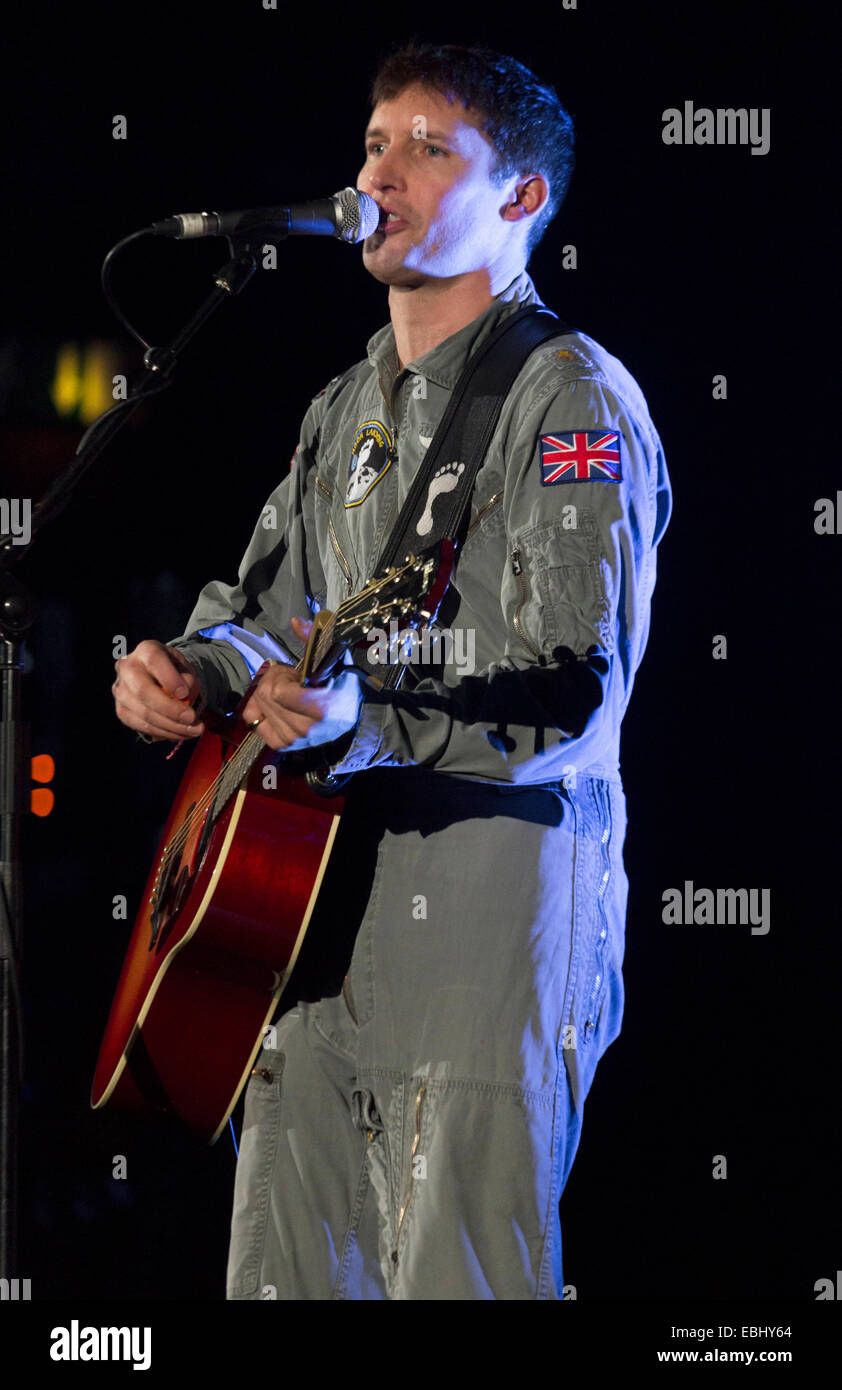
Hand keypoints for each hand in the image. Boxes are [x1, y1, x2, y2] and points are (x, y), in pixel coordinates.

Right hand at [113, 640, 205, 741]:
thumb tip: (183, 696)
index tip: (185, 693)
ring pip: (143, 713)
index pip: (154, 660)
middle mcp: (127, 667)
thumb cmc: (175, 671)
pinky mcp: (121, 710)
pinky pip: (141, 726)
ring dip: (171, 726)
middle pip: (143, 691)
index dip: (169, 678)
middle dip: (170, 709)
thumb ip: (188, 678)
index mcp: (146, 650)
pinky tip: (180, 733)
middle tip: (192, 719)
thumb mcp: (186, 668)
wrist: (160, 678)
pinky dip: (164, 732)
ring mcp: (120, 690)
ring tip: (194, 730)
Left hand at [241, 616, 360, 752]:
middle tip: (291, 681)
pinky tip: (274, 703)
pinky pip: (254, 721)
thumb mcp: (335, 660)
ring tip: (288, 693)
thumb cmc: (343, 688)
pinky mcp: (283, 744)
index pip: (277, 691)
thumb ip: (314, 640)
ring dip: (270, 695)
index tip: (296, 674)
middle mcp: (306, 728)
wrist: (351, 718)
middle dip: (274, 681)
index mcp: (321, 708)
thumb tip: (296, 622)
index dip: (283, 676)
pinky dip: (259, 709)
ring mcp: (294, 739)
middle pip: (266, 696)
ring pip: (259, 706)